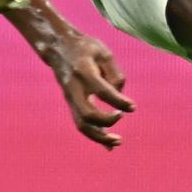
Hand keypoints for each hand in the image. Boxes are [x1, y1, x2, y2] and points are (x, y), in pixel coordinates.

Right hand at [16, 0, 133, 149]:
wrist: (58, 48)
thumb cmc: (85, 48)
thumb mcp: (104, 52)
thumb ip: (115, 74)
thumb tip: (120, 97)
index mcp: (84, 71)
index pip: (102, 91)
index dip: (119, 101)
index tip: (133, 107)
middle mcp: (74, 87)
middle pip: (87, 113)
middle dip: (107, 121)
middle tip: (121, 116)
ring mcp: (70, 98)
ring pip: (82, 125)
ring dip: (100, 137)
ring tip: (117, 142)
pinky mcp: (71, 104)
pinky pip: (81, 124)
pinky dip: (96, 136)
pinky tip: (109, 144)